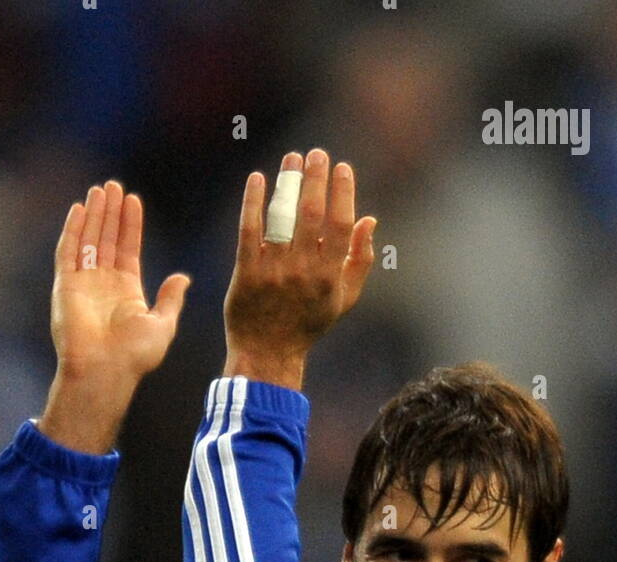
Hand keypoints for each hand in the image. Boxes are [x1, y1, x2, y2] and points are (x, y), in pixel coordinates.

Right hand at [50, 182, 191, 381]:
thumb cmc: (135, 356)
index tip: (133, 200)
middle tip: (114, 185)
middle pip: (107, 239)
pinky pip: (68, 252)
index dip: (131, 224)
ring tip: (100, 190)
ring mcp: (83, 283)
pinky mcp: (66, 286)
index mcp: (126, 290)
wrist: (105, 370)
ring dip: (94, 215)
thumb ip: (171, 300)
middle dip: (111, 213)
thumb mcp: (163, 325)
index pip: (128, 248)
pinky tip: (80, 209)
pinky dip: (73, 230)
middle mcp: (103, 284)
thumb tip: (183, 278)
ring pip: (89, 240)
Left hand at [223, 149, 375, 387]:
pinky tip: (258, 178)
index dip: (342, 192)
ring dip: (288, 182)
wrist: (268, 353)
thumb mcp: (343, 299)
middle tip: (315, 153)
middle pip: (311, 214)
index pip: (339, 224)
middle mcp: (303, 272)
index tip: (342, 167)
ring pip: (281, 218)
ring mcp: (273, 272)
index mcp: (329, 276)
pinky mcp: (246, 274)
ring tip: (291, 158)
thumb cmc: (309, 323)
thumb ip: (360, 261)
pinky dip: (253, 203)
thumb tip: (369, 220)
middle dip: (315, 178)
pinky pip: (249, 231)